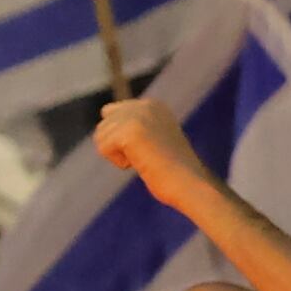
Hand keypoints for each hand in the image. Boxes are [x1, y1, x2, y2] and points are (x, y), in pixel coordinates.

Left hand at [90, 95, 209, 210]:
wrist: (190, 185)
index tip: (149, 150)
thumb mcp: (155, 140)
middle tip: (146, 156)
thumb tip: (106, 112)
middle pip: (103, 125)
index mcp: (153, 105)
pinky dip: (118, 162)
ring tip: (145, 160)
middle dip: (117, 146)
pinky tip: (140, 163)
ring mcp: (138, 116)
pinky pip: (103, 147)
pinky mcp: (130, 131)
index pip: (110, 113)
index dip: (121, 140)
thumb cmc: (174, 173)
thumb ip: (134, 126)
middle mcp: (146, 105)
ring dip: (118, 155)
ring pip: (100, 136)